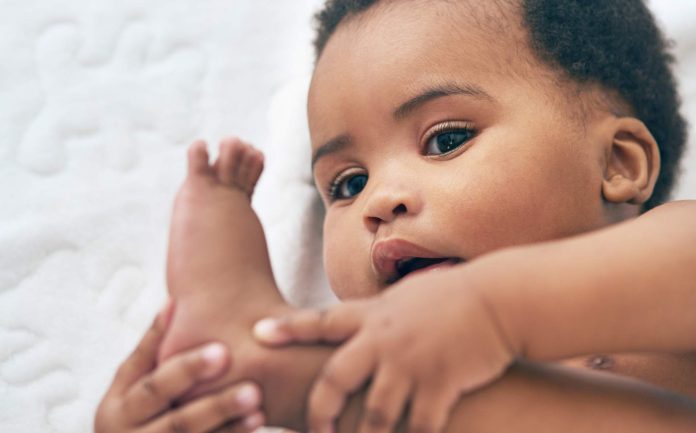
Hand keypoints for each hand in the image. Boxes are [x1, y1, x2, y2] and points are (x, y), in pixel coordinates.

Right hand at [95, 300, 264, 432]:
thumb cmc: (134, 409)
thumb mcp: (130, 382)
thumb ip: (152, 347)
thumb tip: (174, 300)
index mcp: (116, 410)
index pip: (156, 386)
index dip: (189, 369)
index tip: (224, 351)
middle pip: (179, 423)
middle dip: (216, 406)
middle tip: (253, 389)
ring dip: (229, 429)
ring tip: (260, 411)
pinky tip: (256, 429)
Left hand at [254, 267, 515, 432]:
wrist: (496, 300)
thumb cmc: (448, 298)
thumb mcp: (402, 297)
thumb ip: (372, 315)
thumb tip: (347, 323)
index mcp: (373, 316)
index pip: (322, 320)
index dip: (289, 328)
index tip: (258, 334)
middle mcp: (385, 339)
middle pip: (337, 378)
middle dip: (319, 410)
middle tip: (313, 430)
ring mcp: (411, 363)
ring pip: (374, 413)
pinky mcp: (440, 384)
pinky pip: (419, 425)